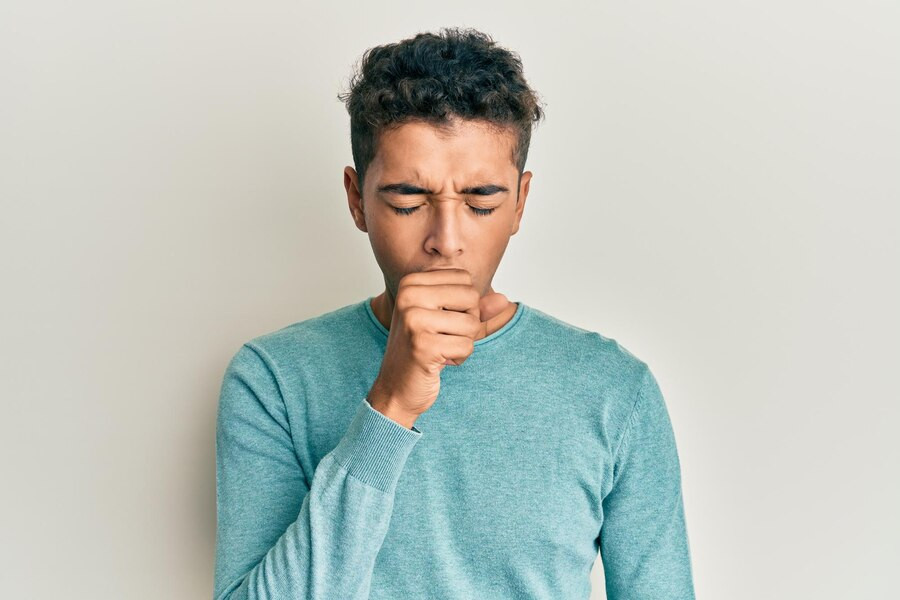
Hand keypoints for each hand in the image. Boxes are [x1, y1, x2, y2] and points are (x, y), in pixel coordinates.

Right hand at [367, 268, 509, 427]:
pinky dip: (459, 358)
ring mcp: (413, 320)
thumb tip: (503, 300)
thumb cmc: (422, 350)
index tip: (441, 319)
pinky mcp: (422, 345)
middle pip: (471, 297)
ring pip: (471, 324)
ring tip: (440, 349)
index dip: (464, 302)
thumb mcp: (449, 321)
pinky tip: (439, 361)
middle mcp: (409, 296)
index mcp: (411, 282)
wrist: (396, 387)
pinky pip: (466, 346)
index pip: (464, 278)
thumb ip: (476, 308)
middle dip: (467, 322)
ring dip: (463, 342)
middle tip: (442, 336)